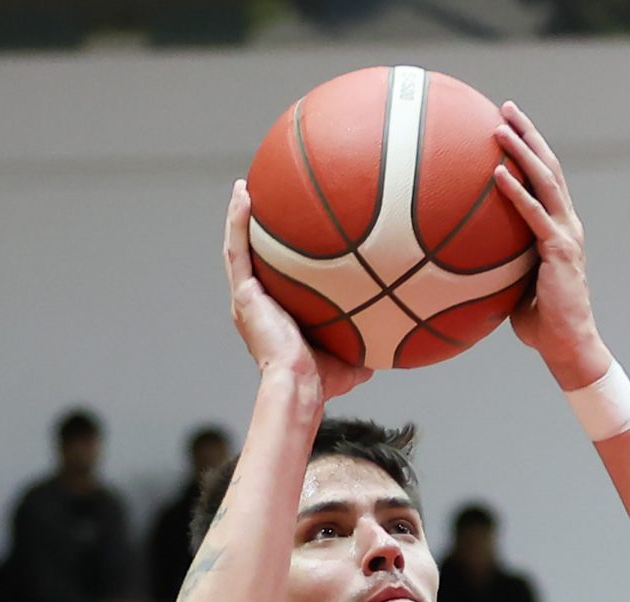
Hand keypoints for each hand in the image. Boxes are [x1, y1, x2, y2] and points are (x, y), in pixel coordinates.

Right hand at [224, 180, 371, 404]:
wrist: (301, 387)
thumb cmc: (321, 383)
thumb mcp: (350, 360)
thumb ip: (366, 346)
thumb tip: (393, 341)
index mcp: (275, 316)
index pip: (275, 280)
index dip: (277, 258)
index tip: (286, 235)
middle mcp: (257, 305)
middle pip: (253, 259)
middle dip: (255, 230)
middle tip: (263, 200)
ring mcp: (247, 299)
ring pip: (237, 249)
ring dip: (238, 216)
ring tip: (243, 187)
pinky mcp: (243, 294)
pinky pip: (236, 250)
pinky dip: (236, 221)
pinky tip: (243, 194)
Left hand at [493, 103, 609, 389]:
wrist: (568, 345)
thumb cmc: (539, 323)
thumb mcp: (513, 286)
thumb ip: (498, 263)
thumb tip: (461, 260)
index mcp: (559, 228)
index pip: (545, 179)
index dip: (530, 149)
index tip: (509, 124)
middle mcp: (567, 224)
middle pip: (548, 167)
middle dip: (528, 134)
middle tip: (506, 107)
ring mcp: (566, 235)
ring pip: (546, 181)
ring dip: (523, 151)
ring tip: (501, 128)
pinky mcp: (560, 251)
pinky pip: (534, 215)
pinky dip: (517, 193)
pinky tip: (497, 175)